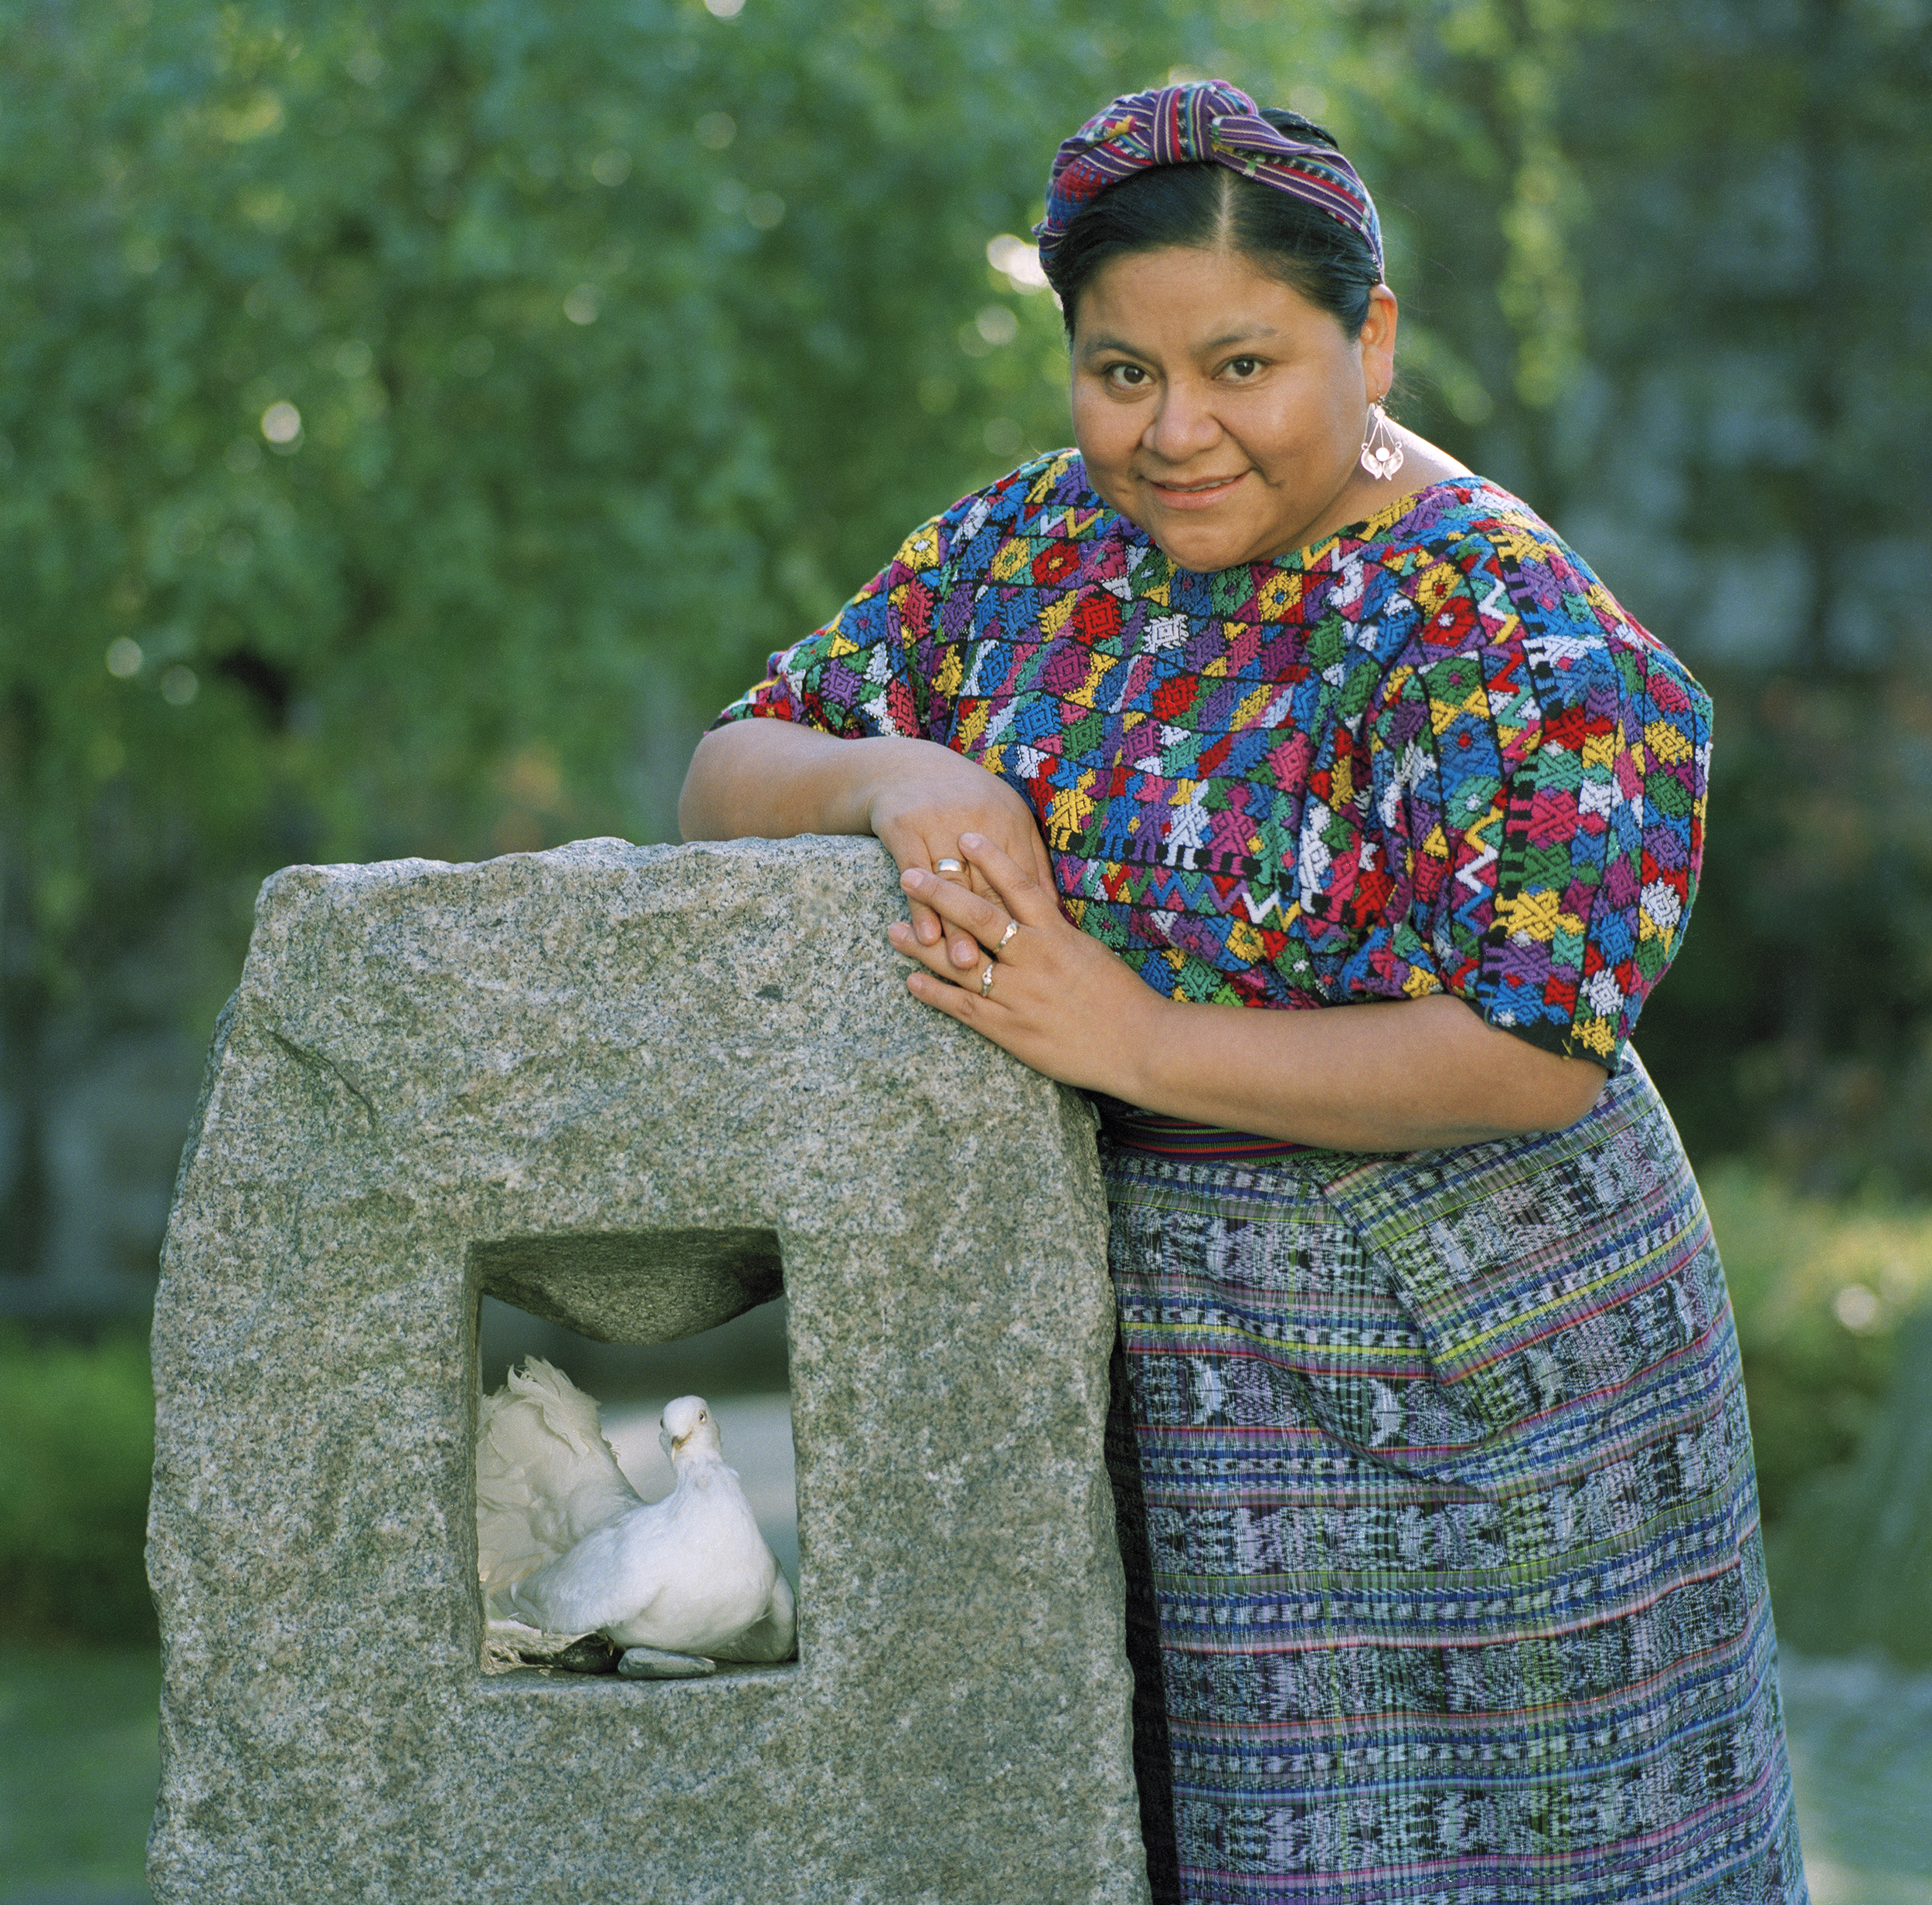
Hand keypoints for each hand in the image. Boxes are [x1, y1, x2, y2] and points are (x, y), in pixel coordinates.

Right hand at [861, 744, 1056, 971]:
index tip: (1036, 955)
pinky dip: (920, 906)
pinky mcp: (905, 827)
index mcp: (1007, 820)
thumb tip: (1056, 907)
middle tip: (1002, 968)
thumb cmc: (968, 799)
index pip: (1019, 876)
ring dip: (956, 926)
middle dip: (994, 927)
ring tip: (964, 962)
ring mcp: (937, 822)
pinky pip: (914, 873)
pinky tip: (924, 935)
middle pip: (986, 884)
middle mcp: (976, 819)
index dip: (1025, 917)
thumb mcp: (1008, 817)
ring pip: (950, 883)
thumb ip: (1031, 859)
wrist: (907, 767)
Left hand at [886, 831, 1160, 1095]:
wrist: (1142, 1048)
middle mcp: (1035, 959)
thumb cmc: (1123, 1000)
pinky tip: (911, 981)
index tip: (964, 837)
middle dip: (939, 894)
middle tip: (907, 874)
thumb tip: (1036, 915)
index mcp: (1058, 935)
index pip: (1019, 886)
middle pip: (978, 917)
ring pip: (960, 962)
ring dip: (924, 944)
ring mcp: (1020, 994)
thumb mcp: (1091, 956)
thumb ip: (1058, 936)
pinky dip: (935, 994)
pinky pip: (964, 1007)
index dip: (990, 859)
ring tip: (892, 929)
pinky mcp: (1011, 1029)